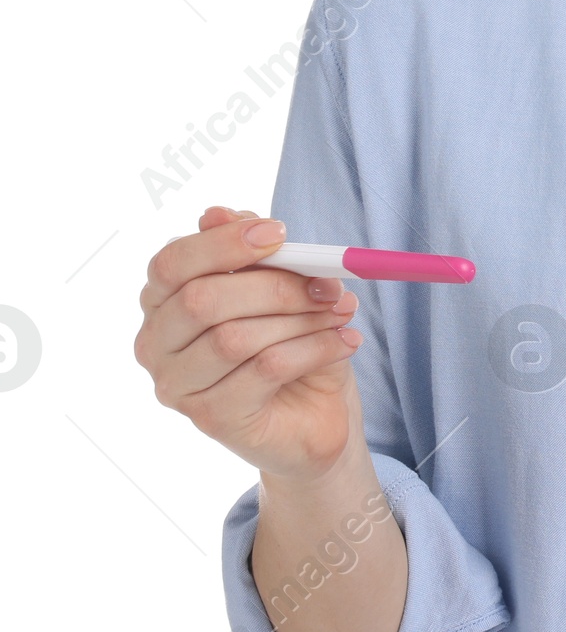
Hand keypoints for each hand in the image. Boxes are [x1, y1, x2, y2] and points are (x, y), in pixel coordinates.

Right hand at [134, 205, 366, 481]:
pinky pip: (265, 369)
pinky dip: (314, 348)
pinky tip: (343, 342)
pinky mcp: (211, 418)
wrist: (313, 416)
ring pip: (235, 337)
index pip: (171, 264)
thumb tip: (218, 213)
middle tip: (328, 282)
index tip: (279, 232)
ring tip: (342, 313)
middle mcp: (155, 346)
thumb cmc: (289, 344)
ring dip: (301, 318)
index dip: (223, 243)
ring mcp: (177, 387)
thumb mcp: (279, 288)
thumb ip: (252, 254)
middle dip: (275, 286)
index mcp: (162, 303)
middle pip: (202, 300)